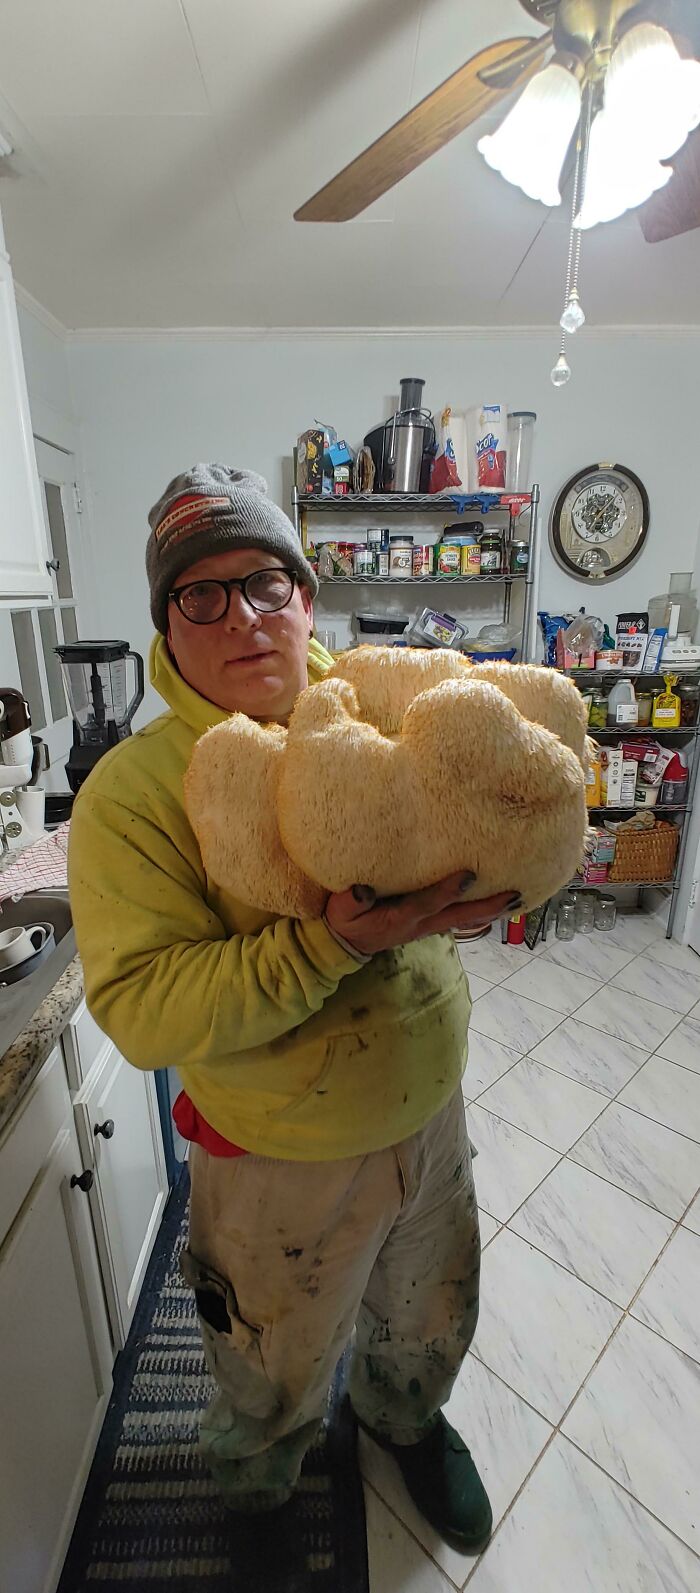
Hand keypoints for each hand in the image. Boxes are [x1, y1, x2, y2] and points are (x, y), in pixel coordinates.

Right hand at [325, 871, 520, 958]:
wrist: (347, 945)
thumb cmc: (345, 921)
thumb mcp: (341, 910)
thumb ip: (351, 901)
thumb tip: (362, 890)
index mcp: (401, 917)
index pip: (428, 903)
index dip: (448, 890)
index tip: (470, 875)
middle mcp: (421, 924)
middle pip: (461, 916)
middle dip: (488, 906)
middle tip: (516, 896)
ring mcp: (428, 926)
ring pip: (466, 920)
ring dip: (491, 910)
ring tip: (516, 899)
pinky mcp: (430, 924)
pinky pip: (461, 919)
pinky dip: (481, 913)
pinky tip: (496, 905)